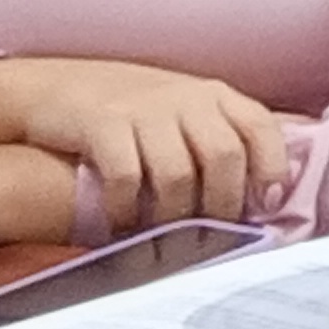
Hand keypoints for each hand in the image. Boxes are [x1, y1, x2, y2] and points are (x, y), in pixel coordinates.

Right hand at [0, 55, 294, 229]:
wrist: (55, 89)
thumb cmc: (129, 113)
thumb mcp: (181, 113)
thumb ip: (217, 140)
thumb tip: (263, 195)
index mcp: (211, 94)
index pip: (259, 125)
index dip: (272, 166)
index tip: (269, 203)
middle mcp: (183, 96)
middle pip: (223, 155)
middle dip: (222, 204)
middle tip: (211, 235)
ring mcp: (142, 106)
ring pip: (178, 175)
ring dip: (174, 218)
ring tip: (166, 239)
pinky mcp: (102, 122)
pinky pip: (126, 177)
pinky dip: (128, 211)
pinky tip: (123, 226)